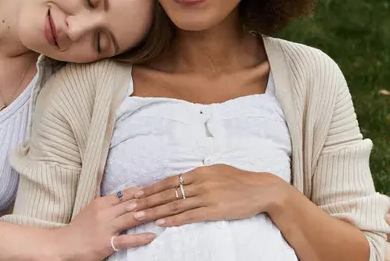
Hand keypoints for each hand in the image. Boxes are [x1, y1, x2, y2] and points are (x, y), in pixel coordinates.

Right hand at [58, 188, 156, 260]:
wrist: (64, 244)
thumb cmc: (79, 228)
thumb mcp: (92, 209)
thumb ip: (107, 204)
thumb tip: (124, 198)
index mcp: (101, 202)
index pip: (124, 194)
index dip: (140, 191)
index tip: (154, 188)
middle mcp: (104, 212)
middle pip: (130, 204)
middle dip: (148, 200)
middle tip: (163, 197)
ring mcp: (106, 227)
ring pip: (131, 218)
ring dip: (147, 215)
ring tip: (161, 212)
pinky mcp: (106, 242)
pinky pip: (127, 239)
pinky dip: (140, 237)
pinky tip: (152, 236)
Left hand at [132, 164, 287, 226]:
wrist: (262, 190)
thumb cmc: (240, 180)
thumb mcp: (217, 171)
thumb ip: (199, 175)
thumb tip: (184, 178)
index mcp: (199, 172)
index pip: (169, 180)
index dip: (151, 187)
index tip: (137, 192)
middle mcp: (199, 182)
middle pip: (167, 192)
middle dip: (147, 199)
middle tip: (130, 205)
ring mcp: (206, 196)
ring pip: (174, 204)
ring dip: (154, 210)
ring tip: (139, 215)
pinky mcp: (214, 210)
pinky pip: (189, 215)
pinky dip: (174, 219)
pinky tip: (162, 222)